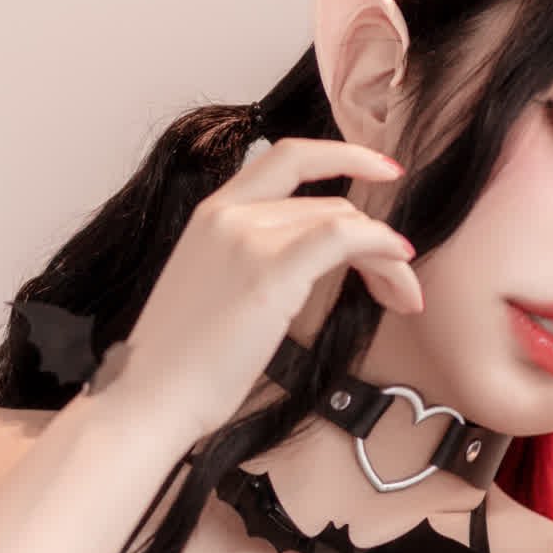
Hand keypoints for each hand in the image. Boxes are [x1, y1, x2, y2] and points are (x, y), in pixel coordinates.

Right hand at [120, 136, 422, 444]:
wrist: (149, 397)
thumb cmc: (180, 364)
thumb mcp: (213, 291)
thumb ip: (250, 262)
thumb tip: (303, 267)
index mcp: (212, 212)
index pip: (287, 158)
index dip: (342, 155)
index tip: (384, 170)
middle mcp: (228, 213)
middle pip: (327, 202)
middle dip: (375, 236)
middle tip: (400, 281)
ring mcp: (247, 238)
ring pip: (342, 220)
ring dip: (385, 256)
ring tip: (403, 295)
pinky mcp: (269, 272)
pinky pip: (342, 237)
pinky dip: (381, 247)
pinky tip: (399, 266)